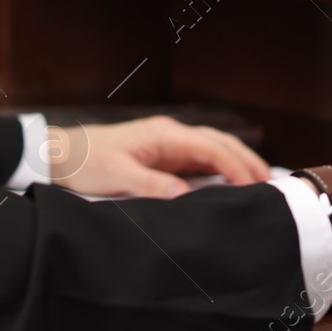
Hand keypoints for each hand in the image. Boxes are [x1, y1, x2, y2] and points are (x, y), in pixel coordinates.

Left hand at [47, 115, 268, 197]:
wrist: (62, 154)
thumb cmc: (87, 162)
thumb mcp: (117, 175)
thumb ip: (151, 185)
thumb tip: (184, 196)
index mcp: (164, 135)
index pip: (211, 147)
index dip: (235, 166)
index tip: (253, 185)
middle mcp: (171, 134)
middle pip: (219, 142)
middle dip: (246, 160)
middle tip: (270, 182)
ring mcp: (168, 143)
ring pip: (212, 147)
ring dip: (236, 161)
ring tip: (258, 181)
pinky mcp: (163, 154)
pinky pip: (199, 157)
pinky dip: (220, 166)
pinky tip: (230, 180)